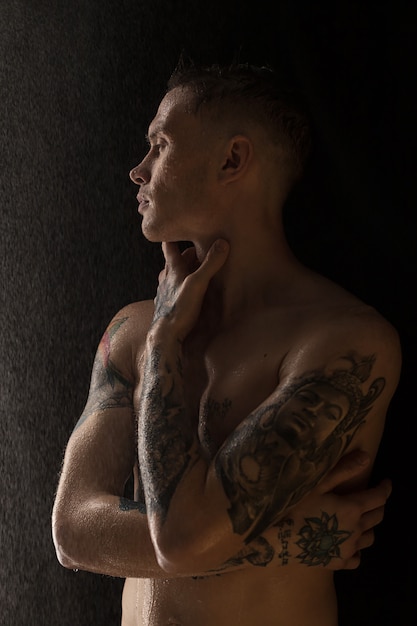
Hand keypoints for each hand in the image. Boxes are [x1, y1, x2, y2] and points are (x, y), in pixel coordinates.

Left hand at [153, 240, 229, 340]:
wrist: (165, 336)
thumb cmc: (180, 309)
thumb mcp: (198, 284)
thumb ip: (210, 264)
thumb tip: (223, 242)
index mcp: (172, 269)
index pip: (170, 246)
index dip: (173, 235)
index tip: (178, 224)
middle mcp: (166, 278)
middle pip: (175, 261)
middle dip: (186, 254)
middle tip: (200, 250)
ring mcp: (165, 293)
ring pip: (173, 276)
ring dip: (183, 271)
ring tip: (195, 270)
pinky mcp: (167, 306)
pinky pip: (173, 292)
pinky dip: (181, 287)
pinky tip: (186, 293)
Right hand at [270, 451, 391, 569]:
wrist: (277, 539)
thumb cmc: (295, 506)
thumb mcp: (318, 483)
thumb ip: (344, 470)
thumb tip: (367, 458)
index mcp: (352, 508)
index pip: (378, 497)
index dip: (385, 488)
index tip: (386, 482)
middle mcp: (355, 530)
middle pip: (378, 517)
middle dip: (379, 505)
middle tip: (374, 497)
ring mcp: (348, 549)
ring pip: (371, 537)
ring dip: (370, 526)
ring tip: (362, 518)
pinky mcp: (338, 563)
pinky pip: (358, 558)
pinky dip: (359, 549)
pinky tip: (350, 543)